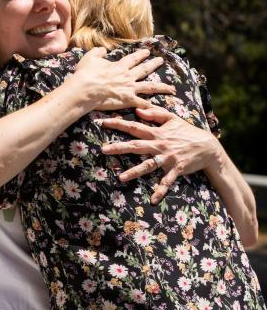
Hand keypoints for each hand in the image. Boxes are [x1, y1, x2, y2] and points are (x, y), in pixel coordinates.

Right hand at [67, 47, 175, 112]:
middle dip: (153, 64)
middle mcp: (128, 76)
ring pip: (150, 86)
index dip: (140, 55)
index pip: (133, 59)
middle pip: (144, 69)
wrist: (86, 90)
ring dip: (162, 87)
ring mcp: (130, 88)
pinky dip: (150, 106)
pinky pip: (142, 103)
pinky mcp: (128, 100)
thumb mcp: (89, 58)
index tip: (147, 51)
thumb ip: (97, 52)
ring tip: (172, 88)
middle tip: (161, 61)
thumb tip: (102, 49)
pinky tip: (157, 108)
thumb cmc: (86, 74)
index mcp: (119, 66)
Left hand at [99, 107, 219, 203]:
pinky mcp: (175, 169)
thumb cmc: (188, 132)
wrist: (208, 146)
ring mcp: (167, 158)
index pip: (135, 127)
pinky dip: (160, 190)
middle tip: (102, 150)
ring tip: (121, 178)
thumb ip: (155, 114)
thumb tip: (138, 110)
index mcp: (157, 133)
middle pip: (136, 146)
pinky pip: (166, 181)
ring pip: (148, 165)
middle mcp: (160, 145)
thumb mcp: (173, 119)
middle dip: (119, 148)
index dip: (119, 124)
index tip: (103, 123)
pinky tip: (153, 200)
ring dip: (134, 172)